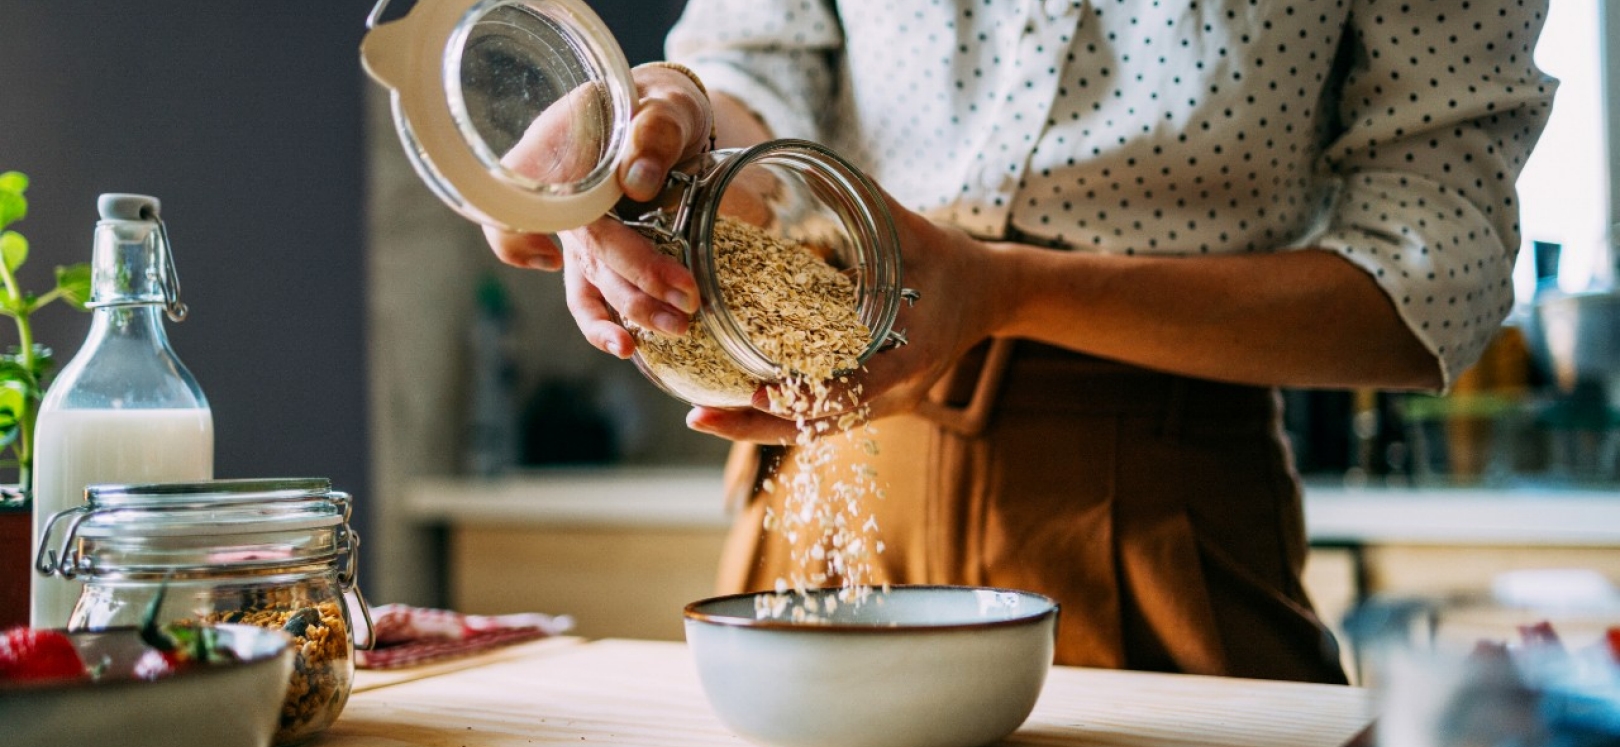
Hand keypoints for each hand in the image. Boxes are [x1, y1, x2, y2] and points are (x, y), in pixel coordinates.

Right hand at [483, 64, 714, 356]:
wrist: (660, 120)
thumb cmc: (654, 106)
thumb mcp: (663, 102)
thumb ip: (654, 130)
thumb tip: (638, 182)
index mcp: (557, 159)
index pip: (534, 202)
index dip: (530, 238)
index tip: (556, 256)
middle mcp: (556, 205)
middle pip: (587, 254)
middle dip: (637, 284)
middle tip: (686, 300)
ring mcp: (574, 236)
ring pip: (590, 285)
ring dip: (629, 313)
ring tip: (673, 330)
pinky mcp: (596, 258)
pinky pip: (590, 299)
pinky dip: (606, 327)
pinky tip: (631, 348)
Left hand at [686, 197, 1000, 442]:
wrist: (992, 296)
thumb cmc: (955, 264)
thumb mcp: (918, 233)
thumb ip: (871, 204)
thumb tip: (818, 164)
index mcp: (913, 356)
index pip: (856, 391)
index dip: (806, 396)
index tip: (758, 392)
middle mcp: (895, 392)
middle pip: (819, 425)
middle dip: (758, 427)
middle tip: (701, 418)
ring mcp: (882, 403)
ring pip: (813, 430)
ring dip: (758, 429)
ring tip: (703, 418)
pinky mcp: (871, 401)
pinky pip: (819, 418)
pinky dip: (777, 418)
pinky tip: (734, 407)